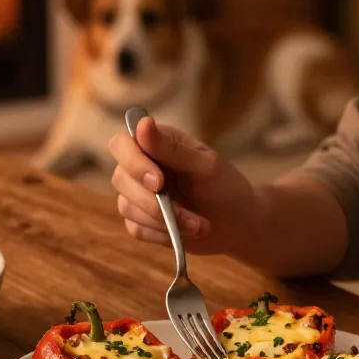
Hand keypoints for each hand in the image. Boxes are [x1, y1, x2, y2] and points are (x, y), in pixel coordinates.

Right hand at [108, 117, 261, 254]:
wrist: (238, 224)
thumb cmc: (225, 187)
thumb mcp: (205, 166)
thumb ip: (172, 148)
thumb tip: (142, 123)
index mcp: (156, 143)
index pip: (122, 144)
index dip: (133, 162)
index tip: (158, 182)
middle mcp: (142, 166)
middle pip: (120, 178)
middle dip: (153, 202)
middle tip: (187, 214)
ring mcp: (139, 194)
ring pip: (127, 207)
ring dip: (165, 221)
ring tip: (199, 225)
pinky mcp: (142, 220)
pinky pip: (136, 229)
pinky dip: (161, 234)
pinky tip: (184, 234)